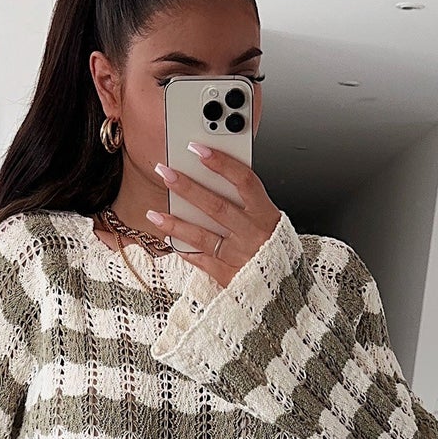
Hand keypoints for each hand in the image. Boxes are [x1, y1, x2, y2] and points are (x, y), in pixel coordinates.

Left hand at [147, 146, 281, 289]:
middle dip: (188, 188)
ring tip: (154, 214)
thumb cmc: (275, 250)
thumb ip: (247, 202)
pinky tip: (168, 238)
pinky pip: (200, 260)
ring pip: (202, 236)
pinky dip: (183, 249)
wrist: (283, 289)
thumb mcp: (269, 220)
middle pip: (216, 206)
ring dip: (176, 223)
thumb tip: (214, 178)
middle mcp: (252, 234)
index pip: (244, 181)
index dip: (221, 163)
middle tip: (165, 172)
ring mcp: (239, 256)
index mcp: (266, 215)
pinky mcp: (227, 276)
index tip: (198, 149)